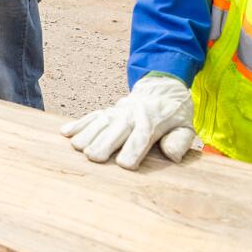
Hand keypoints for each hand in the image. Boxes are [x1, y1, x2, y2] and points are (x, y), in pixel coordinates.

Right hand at [60, 73, 194, 168]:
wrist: (162, 87)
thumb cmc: (174, 113)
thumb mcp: (186, 126)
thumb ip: (180, 141)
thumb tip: (172, 155)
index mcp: (152, 122)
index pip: (141, 137)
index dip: (133, 150)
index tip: (125, 164)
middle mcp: (132, 116)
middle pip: (116, 130)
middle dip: (104, 143)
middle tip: (93, 157)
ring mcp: (117, 112)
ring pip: (100, 122)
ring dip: (87, 134)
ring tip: (76, 147)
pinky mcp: (107, 111)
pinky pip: (91, 116)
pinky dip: (78, 124)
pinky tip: (65, 133)